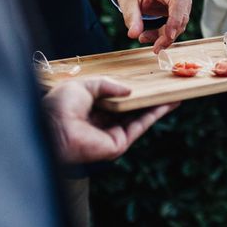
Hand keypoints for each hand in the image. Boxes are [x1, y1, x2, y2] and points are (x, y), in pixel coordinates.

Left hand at [43, 78, 177, 163]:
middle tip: (164, 88)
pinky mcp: (118, 144)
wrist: (53, 128)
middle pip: (129, 110)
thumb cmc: (59, 106)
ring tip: (173, 94)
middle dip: (147, 99)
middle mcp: (101, 124)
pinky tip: (167, 104)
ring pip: (139, 118)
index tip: (144, 83)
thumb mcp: (83, 85)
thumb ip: (106, 85)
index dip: (129, 91)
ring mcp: (111, 135)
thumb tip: (128, 90)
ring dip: (156, 106)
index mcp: (88, 110)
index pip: (114, 100)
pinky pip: (140, 126)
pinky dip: (155, 115)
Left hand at [116, 0, 191, 53]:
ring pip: (180, 24)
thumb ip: (131, 18)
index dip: (176, 19)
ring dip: (165, 36)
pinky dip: (165, 34)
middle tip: (155, 48)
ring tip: (144, 38)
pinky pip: (177, 25)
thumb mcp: (126, 2)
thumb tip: (133, 35)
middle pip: (182, 16)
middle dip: (169, 35)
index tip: (169, 36)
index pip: (178, 1)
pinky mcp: (180, 8)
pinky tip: (150, 35)